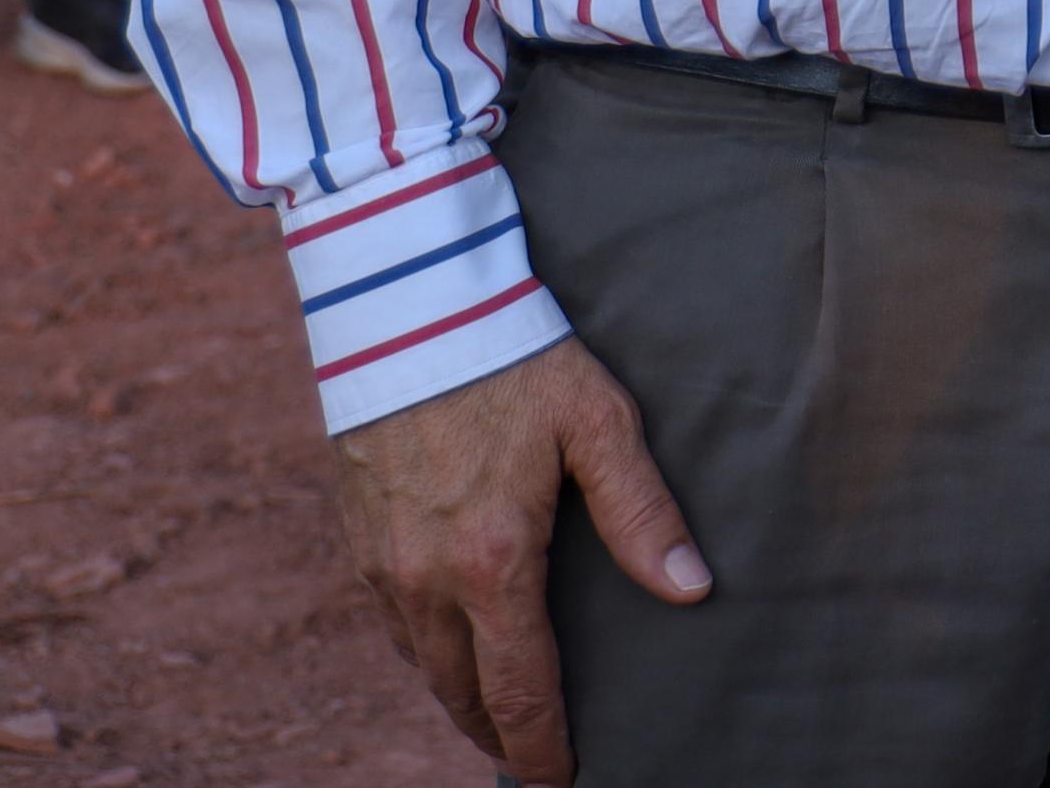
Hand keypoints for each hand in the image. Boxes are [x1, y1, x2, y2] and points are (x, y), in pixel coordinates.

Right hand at [330, 337, 707, 784]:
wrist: (407, 309)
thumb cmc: (517, 359)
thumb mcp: (599, 424)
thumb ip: (643, 512)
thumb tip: (691, 589)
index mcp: (493, 562)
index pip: (519, 688)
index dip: (541, 745)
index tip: (562, 778)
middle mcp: (425, 580)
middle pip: (462, 692)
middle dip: (499, 736)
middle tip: (533, 759)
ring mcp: (382, 564)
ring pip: (421, 664)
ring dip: (460, 697)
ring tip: (499, 716)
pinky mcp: (358, 539)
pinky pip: (391, 624)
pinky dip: (424, 653)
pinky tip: (451, 649)